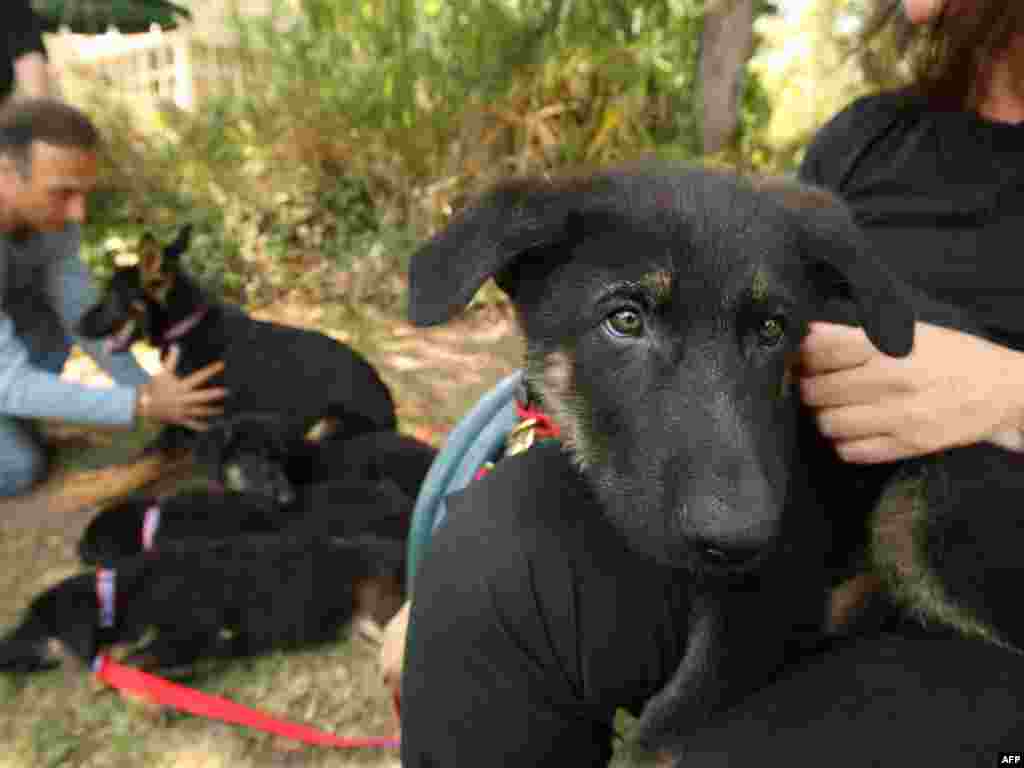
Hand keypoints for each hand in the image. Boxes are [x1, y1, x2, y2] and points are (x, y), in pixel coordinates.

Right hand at [136, 345, 226, 430]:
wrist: (142, 405)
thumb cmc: (153, 386)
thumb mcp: (160, 372)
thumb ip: (171, 360)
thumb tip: (176, 346)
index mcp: (181, 386)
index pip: (199, 376)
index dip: (210, 370)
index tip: (221, 365)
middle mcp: (183, 398)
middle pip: (201, 396)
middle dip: (213, 394)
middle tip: (226, 391)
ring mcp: (182, 410)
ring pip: (200, 411)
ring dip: (212, 411)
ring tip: (222, 410)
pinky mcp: (179, 419)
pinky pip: (191, 424)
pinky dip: (199, 426)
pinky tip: (209, 427)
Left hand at [799, 321, 1023, 462]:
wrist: (1002, 390)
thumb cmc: (952, 356)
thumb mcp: (909, 332)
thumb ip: (858, 333)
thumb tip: (812, 333)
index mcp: (890, 346)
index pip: (822, 350)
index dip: (805, 356)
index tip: (805, 359)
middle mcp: (892, 380)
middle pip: (819, 390)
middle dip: (810, 388)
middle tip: (815, 386)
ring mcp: (900, 416)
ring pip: (829, 423)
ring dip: (823, 416)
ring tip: (833, 409)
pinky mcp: (908, 445)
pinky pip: (852, 451)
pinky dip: (843, 442)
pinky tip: (852, 430)